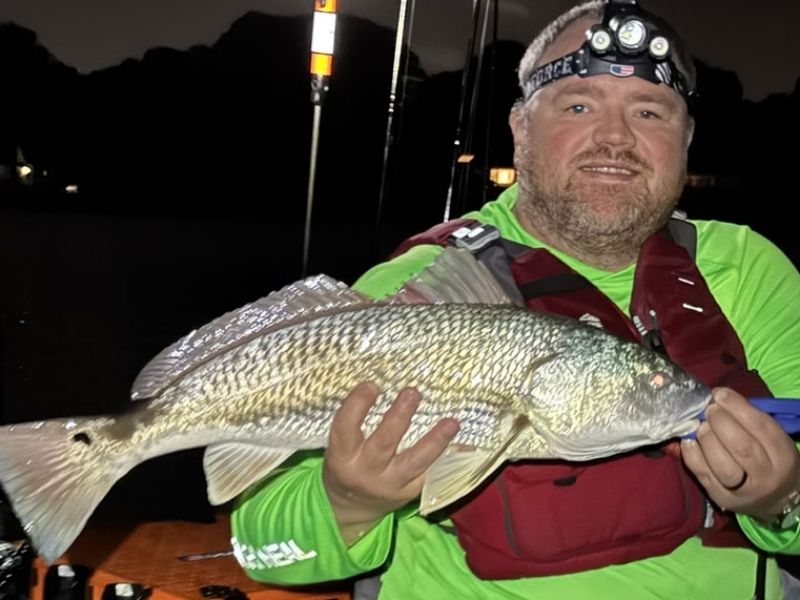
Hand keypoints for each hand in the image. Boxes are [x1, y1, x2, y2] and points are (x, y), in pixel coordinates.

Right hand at [322, 382, 458, 544]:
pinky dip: (449, 460)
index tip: (372, 385)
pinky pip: (432, 474)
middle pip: (383, 444)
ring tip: (452, 422)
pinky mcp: (409, 493)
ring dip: (435, 441)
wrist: (350, 507)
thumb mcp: (340, 446)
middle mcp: (365, 471)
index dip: (357, 406)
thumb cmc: (346, 463)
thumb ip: (354, 421)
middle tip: (413, 392)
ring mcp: (389, 484)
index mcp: (342, 456)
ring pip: (414, 462)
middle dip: (399, 417)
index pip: (345, 429)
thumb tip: (379, 382)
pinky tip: (466, 446)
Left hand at [681, 387, 799, 522]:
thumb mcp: (771, 440)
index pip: (761, 427)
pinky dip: (691, 454)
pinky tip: (689, 441)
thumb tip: (717, 397)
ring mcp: (743, 490)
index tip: (719, 394)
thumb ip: (749, 420)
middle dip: (720, 422)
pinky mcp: (721, 497)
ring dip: (706, 439)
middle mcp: (766, 476)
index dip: (736, 406)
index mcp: (783, 456)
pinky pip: (703, 475)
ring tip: (700, 425)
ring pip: (722, 465)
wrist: (774, 499)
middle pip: (742, 447)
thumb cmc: (769, 459)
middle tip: (709, 409)